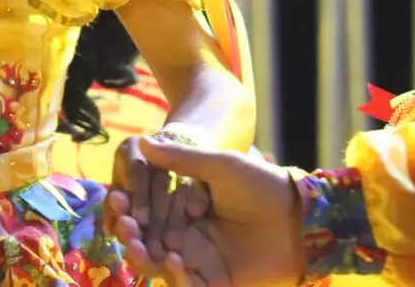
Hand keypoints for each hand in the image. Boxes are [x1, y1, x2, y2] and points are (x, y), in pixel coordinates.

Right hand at [107, 138, 303, 286]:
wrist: (300, 214)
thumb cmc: (260, 184)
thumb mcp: (218, 165)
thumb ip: (181, 158)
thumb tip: (144, 142)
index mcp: (181, 210)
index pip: (144, 214)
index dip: (126, 208)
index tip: (115, 196)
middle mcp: (186, 238)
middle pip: (145, 243)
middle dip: (129, 235)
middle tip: (125, 225)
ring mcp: (200, 262)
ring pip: (160, 267)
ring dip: (143, 258)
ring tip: (138, 244)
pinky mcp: (217, 282)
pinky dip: (176, 278)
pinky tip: (173, 260)